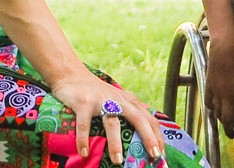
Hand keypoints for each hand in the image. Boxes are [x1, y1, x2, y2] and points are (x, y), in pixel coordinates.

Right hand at [50, 69, 165, 164]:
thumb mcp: (117, 102)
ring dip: (115, 143)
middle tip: (154, 156)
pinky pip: (85, 125)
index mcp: (130, 101)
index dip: (158, 137)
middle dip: (148, 138)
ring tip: (117, 161)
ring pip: (112, 123)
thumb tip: (138, 143)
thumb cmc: (96, 94)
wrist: (72, 75)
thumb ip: (127, 116)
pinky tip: (84, 152)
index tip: (162, 155)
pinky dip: (83, 139)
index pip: (149, 119)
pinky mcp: (84, 103)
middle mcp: (119, 100)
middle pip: (138, 119)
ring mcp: (101, 101)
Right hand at [205, 37, 233, 137]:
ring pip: (217, 112)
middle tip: (233, 134)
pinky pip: (208, 102)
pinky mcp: (208, 86)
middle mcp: (227, 96)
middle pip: (227, 119)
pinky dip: (212, 107)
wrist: (224, 49)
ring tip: (225, 122)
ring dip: (221, 119)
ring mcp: (216, 92)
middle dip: (230, 129)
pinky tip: (214, 107)